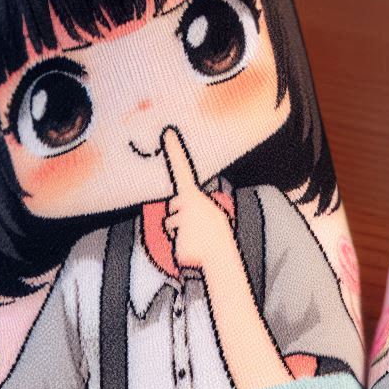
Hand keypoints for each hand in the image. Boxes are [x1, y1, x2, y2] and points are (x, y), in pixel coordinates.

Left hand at [161, 126, 231, 270]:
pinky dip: (179, 243)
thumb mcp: (208, 213)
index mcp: (196, 196)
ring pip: (170, 222)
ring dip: (179, 231)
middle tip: (197, 227)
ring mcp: (183, 220)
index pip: (183, 170)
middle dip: (179, 217)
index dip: (174, 151)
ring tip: (195, 237)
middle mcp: (189, 204)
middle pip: (173, 207)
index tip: (167, 132)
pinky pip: (171, 237)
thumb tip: (178, 206)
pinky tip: (191, 246)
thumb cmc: (214, 234)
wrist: (221, 256)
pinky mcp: (178, 236)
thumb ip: (192, 205)